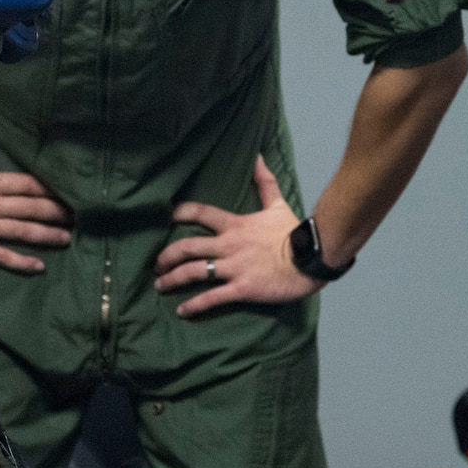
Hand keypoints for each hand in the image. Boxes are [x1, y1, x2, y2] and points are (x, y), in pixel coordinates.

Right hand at [0, 171, 72, 272]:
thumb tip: (18, 181)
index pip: (28, 184)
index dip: (51, 189)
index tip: (70, 192)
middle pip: (31, 207)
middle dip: (57, 211)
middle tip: (79, 216)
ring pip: (22, 231)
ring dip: (47, 234)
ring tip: (68, 238)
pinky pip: (1, 256)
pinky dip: (21, 262)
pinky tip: (40, 266)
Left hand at [154, 156, 316, 316]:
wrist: (310, 258)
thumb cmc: (293, 233)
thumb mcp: (277, 204)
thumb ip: (264, 182)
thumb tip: (257, 157)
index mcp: (235, 225)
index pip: (201, 213)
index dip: (180, 213)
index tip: (167, 217)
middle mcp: (229, 246)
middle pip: (187, 247)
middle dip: (167, 256)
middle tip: (156, 263)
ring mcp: (234, 268)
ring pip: (194, 272)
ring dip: (173, 279)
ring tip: (160, 284)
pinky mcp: (241, 289)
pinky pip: (212, 298)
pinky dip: (194, 305)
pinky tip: (182, 311)